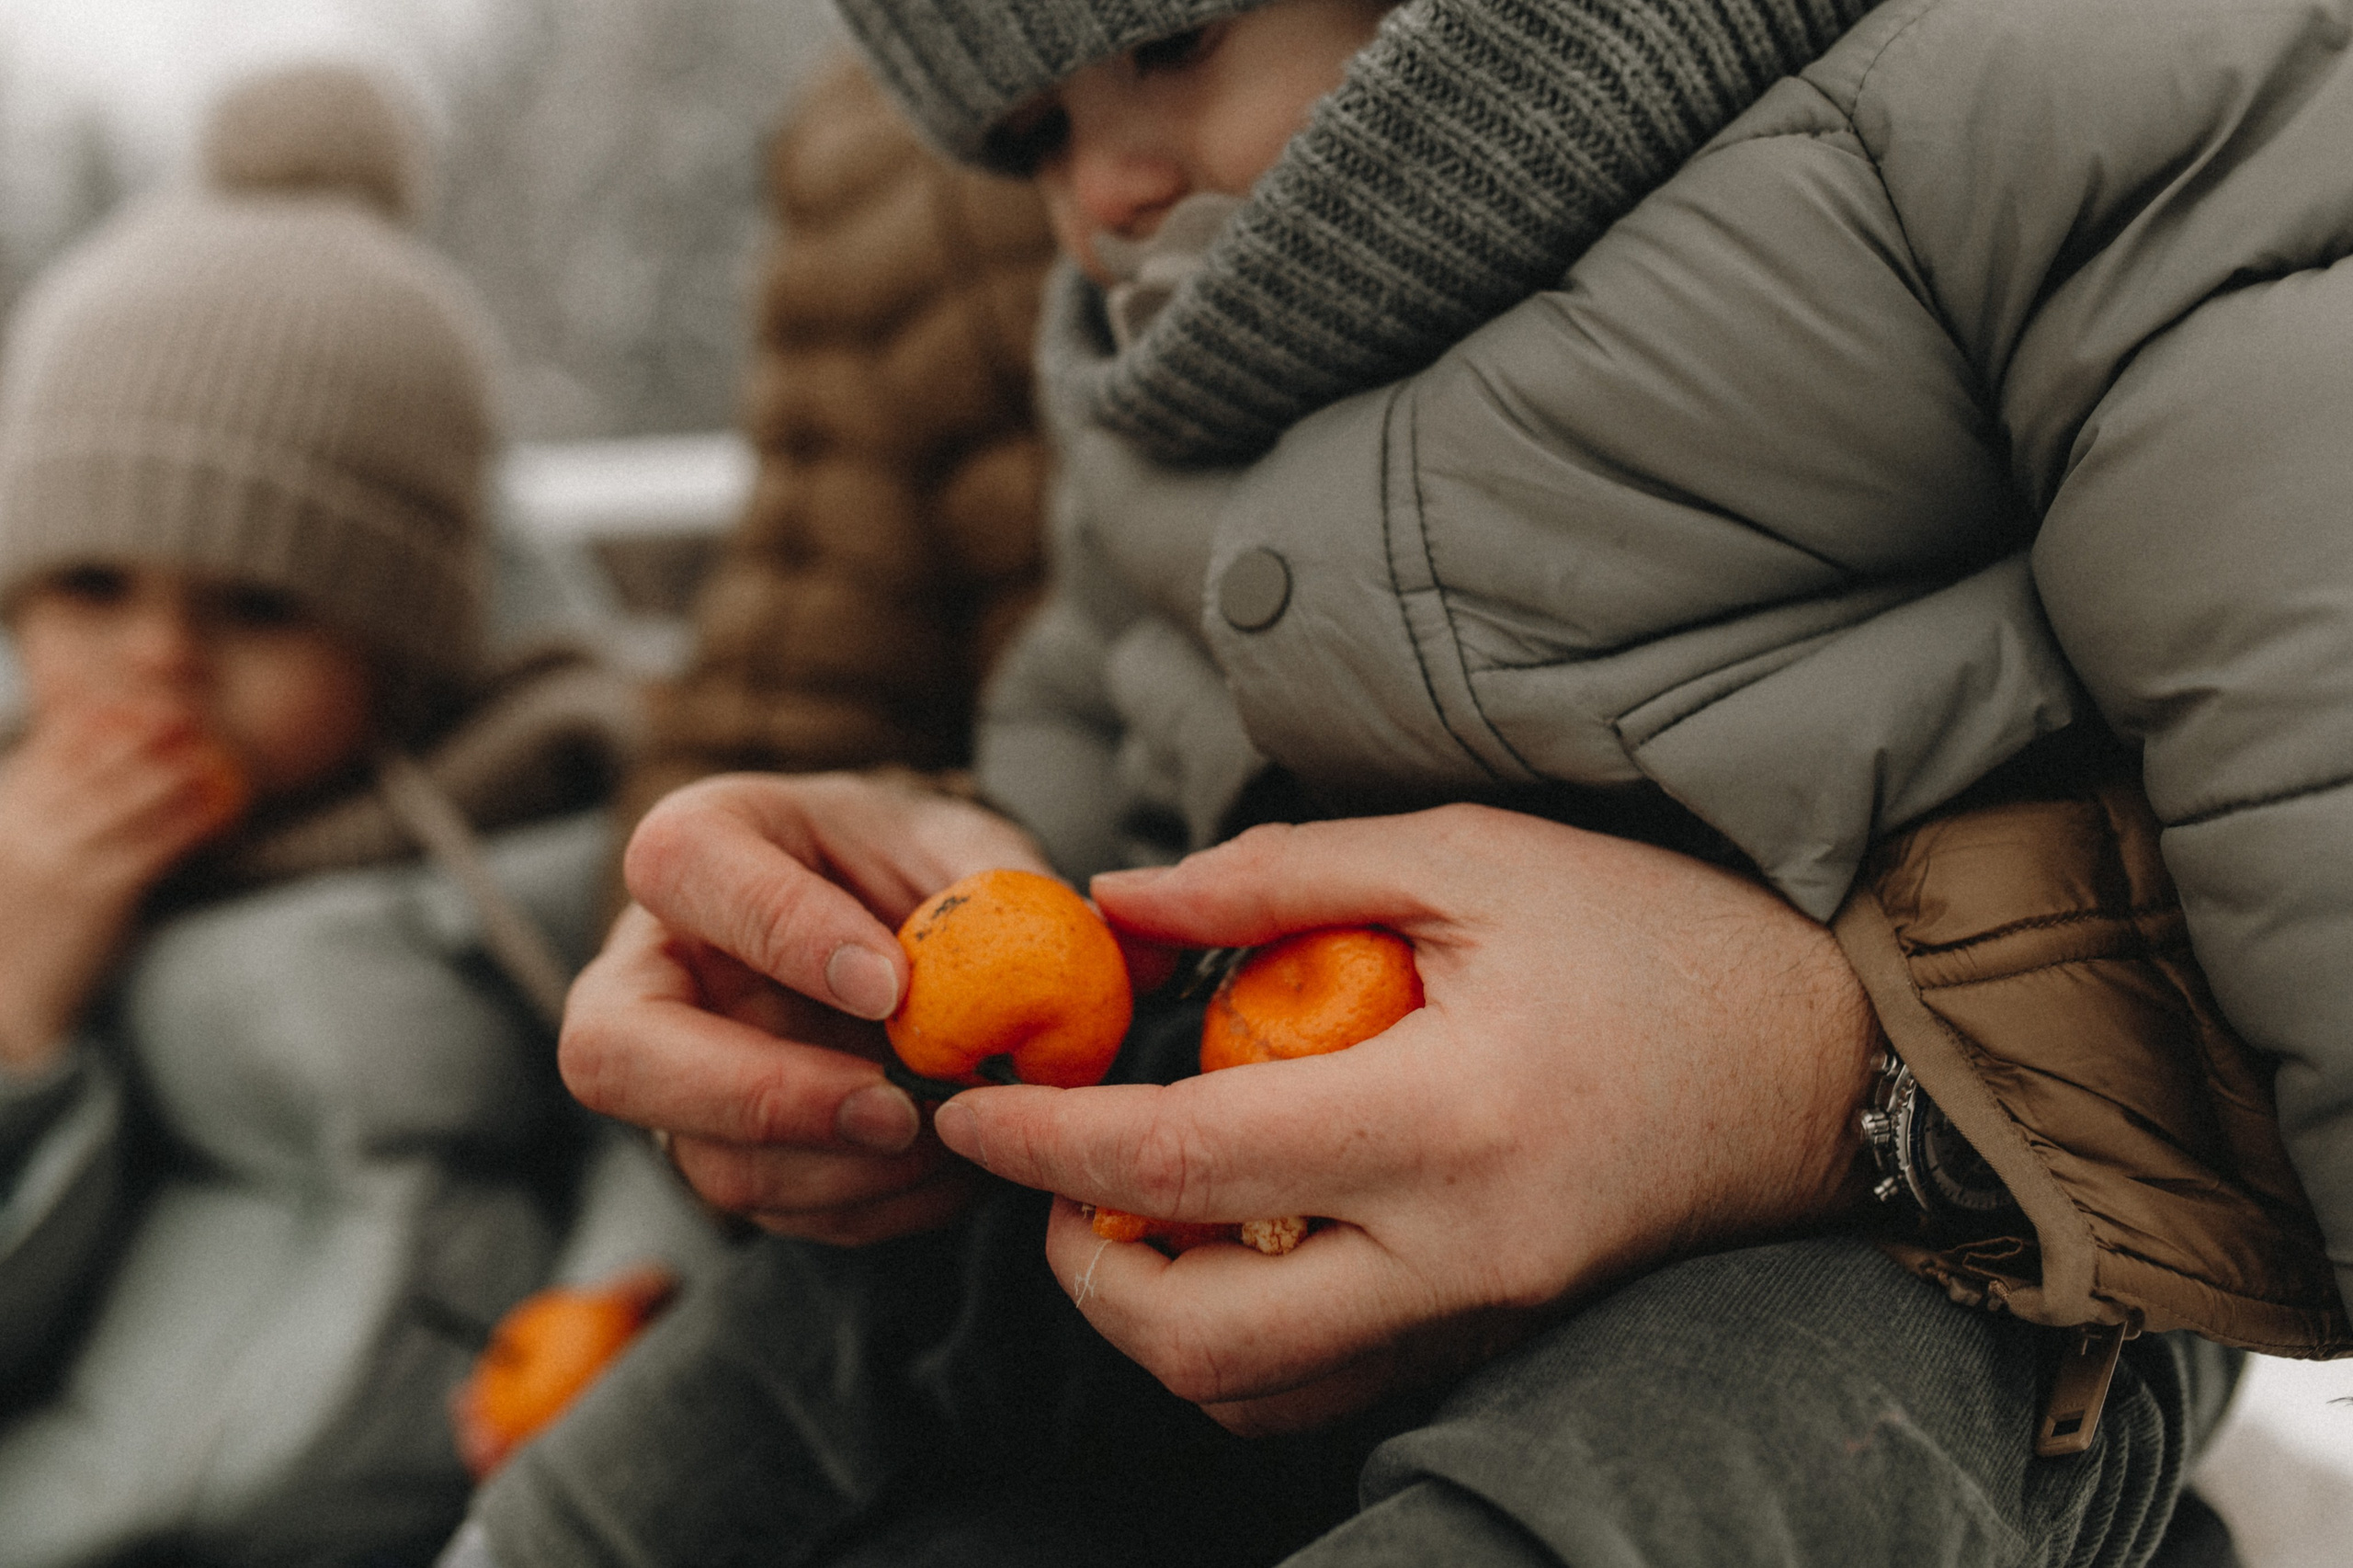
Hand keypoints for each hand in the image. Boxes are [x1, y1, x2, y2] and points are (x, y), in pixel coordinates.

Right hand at [0, 701, 246, 1070]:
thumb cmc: (17, 916)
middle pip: (95, 765)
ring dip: (171, 773)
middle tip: (180, 712)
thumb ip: (39, 807)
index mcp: (8, 813)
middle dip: (140, 734)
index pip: (52, 750)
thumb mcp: (13, 851)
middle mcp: (32, 830)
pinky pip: (153, 848)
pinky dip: (186, 825)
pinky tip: (215, 812)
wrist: (8, 991)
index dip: (96, 720)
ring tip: (207, 755)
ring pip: (127, 801)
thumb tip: (81, 763)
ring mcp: (65, 860)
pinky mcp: (101, 894)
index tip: (133, 701)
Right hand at [561, 771, 1063, 1243]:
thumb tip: (1072, 941)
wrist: (903, 929)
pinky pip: (775, 1211)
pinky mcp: (724, 1156)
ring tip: (955, 1139)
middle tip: (891, 1108)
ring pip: (701, 1160)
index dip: (780, 933)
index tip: (891, 985)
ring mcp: (674, 1078)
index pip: (684, 869)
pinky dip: (873, 1204)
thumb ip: (998, 884)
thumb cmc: (920, 870)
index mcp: (703, 845)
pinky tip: (949, 1168)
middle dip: (757, 1097)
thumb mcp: (960, 841)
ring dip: (842, 1171)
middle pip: (610, 1052)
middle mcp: (653, 967)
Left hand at [930, 804, 1876, 1433]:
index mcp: (1443, 1120)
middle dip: (1078, 1270)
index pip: (1180, 1165)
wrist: (1830, 1060)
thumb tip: (1119, 901)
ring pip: (1252, 1394)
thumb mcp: (1471, 859)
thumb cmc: (1655, 936)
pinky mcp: (1498, 1343)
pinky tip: (1233, 1241)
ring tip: (1132, 1209)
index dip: (1044, 1145)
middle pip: (1195, 1337)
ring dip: (1151, 1320)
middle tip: (1049, 1179)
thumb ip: (1279, 876)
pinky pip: (1329, 1389)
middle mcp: (1457, 1256)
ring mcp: (1482, 1321)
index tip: (967, 1113)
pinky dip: (1241, 1340)